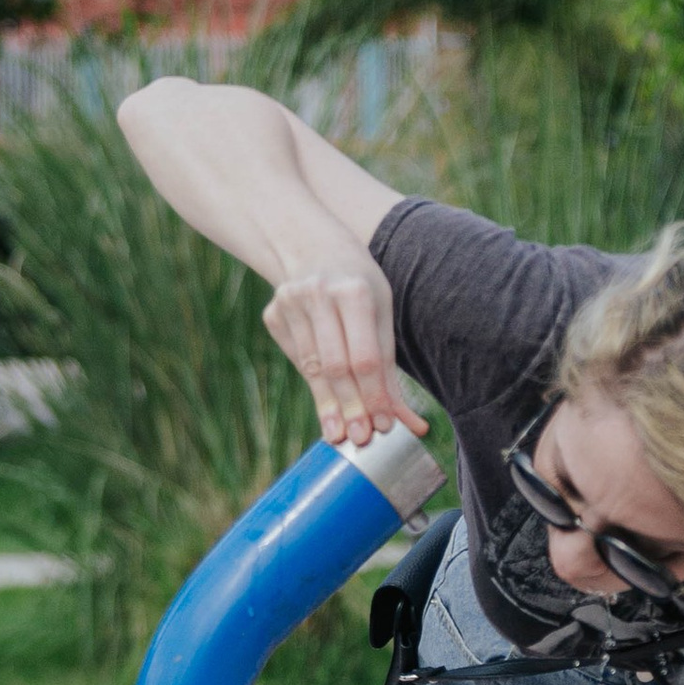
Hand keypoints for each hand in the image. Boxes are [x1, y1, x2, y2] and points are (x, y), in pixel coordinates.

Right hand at [260, 256, 429, 448]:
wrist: (310, 245)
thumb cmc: (359, 283)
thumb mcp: (382, 312)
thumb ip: (390, 366)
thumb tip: (410, 423)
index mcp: (354, 290)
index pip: (365, 357)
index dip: (373, 395)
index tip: (384, 425)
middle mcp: (318, 295)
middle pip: (335, 367)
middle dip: (350, 407)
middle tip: (360, 439)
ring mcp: (289, 304)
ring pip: (312, 368)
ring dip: (328, 405)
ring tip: (338, 435)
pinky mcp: (272, 315)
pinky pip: (298, 360)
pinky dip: (314, 383)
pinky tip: (325, 402)